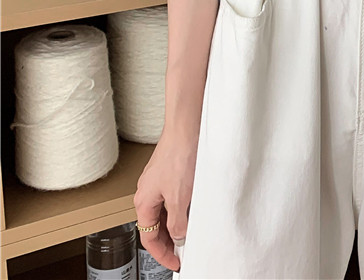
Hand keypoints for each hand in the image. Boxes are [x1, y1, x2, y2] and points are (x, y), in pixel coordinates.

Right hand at [133, 127, 198, 271]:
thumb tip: (178, 236)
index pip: (148, 238)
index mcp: (143, 201)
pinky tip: (194, 208)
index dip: (163, 253)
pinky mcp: (170, 171)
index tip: (176, 262)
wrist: (187, 127)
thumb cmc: (180, 155)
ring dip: (176, 223)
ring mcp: (158, 181)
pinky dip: (181, 207)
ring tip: (191, 231)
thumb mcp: (180, 197)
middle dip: (169, 240)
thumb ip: (177, 221)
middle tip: (184, 250)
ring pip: (165, 211)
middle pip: (155, 225)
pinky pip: (172, 197)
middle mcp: (147, 192)